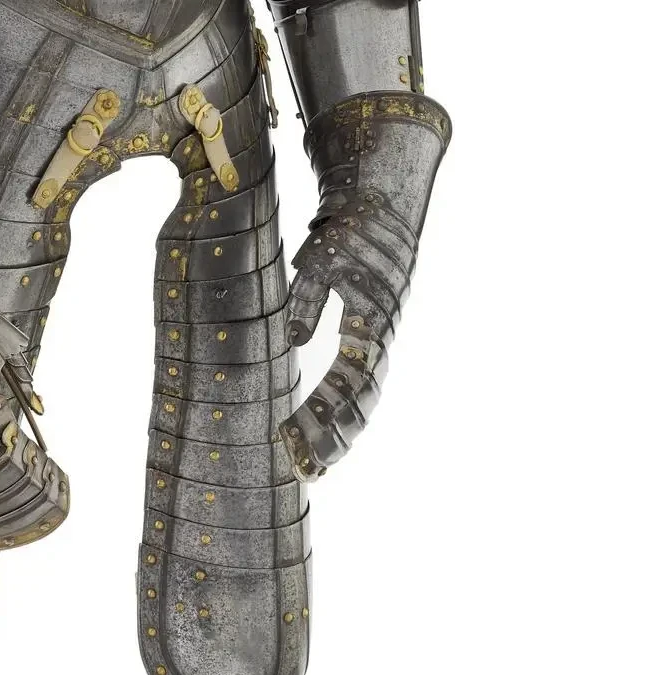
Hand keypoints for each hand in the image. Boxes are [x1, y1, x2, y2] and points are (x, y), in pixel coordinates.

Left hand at [278, 92, 450, 477]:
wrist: (383, 201)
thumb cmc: (353, 228)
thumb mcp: (326, 257)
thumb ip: (310, 296)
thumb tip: (294, 340)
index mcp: (370, 324)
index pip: (347, 387)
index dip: (321, 420)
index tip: (292, 446)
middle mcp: (377, 340)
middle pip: (359, 405)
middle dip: (332, 442)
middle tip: (302, 473)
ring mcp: (375, 339)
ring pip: (362, 400)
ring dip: (338, 435)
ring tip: (310, 469)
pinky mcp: (367, 332)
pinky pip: (356, 383)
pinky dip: (340, 411)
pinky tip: (319, 432)